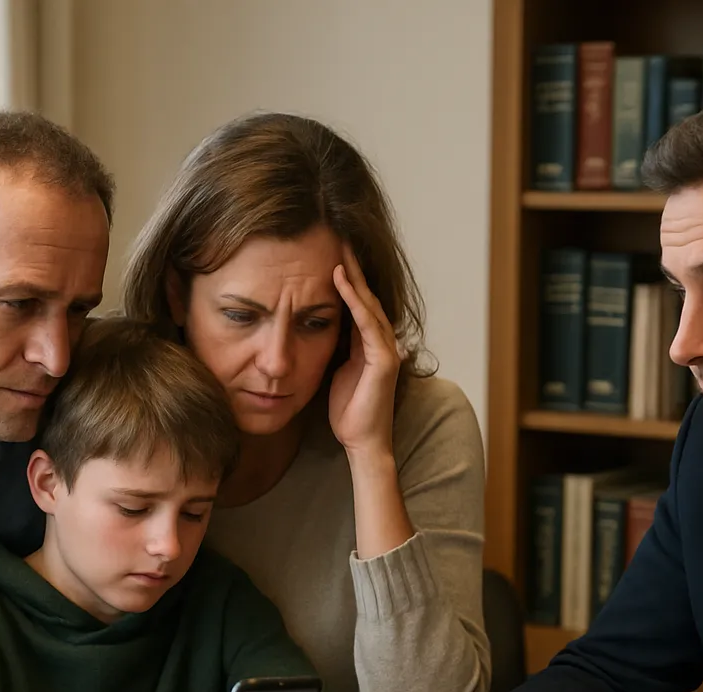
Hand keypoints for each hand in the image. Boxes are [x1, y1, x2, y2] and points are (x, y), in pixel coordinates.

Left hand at [328, 245, 401, 456]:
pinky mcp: (384, 360)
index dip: (347, 280)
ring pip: (369, 305)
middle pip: (367, 297)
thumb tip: (316, 332)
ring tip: (340, 250)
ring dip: (354, 276)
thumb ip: (335, 350)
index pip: (358, 304)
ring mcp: (386, 350)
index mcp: (369, 345)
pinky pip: (367, 323)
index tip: (330, 254)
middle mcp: (382, 343)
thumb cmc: (348, 413)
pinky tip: (340, 280)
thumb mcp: (335, 373)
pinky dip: (354, 300)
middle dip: (354, 268)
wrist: (362, 442)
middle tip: (338, 238)